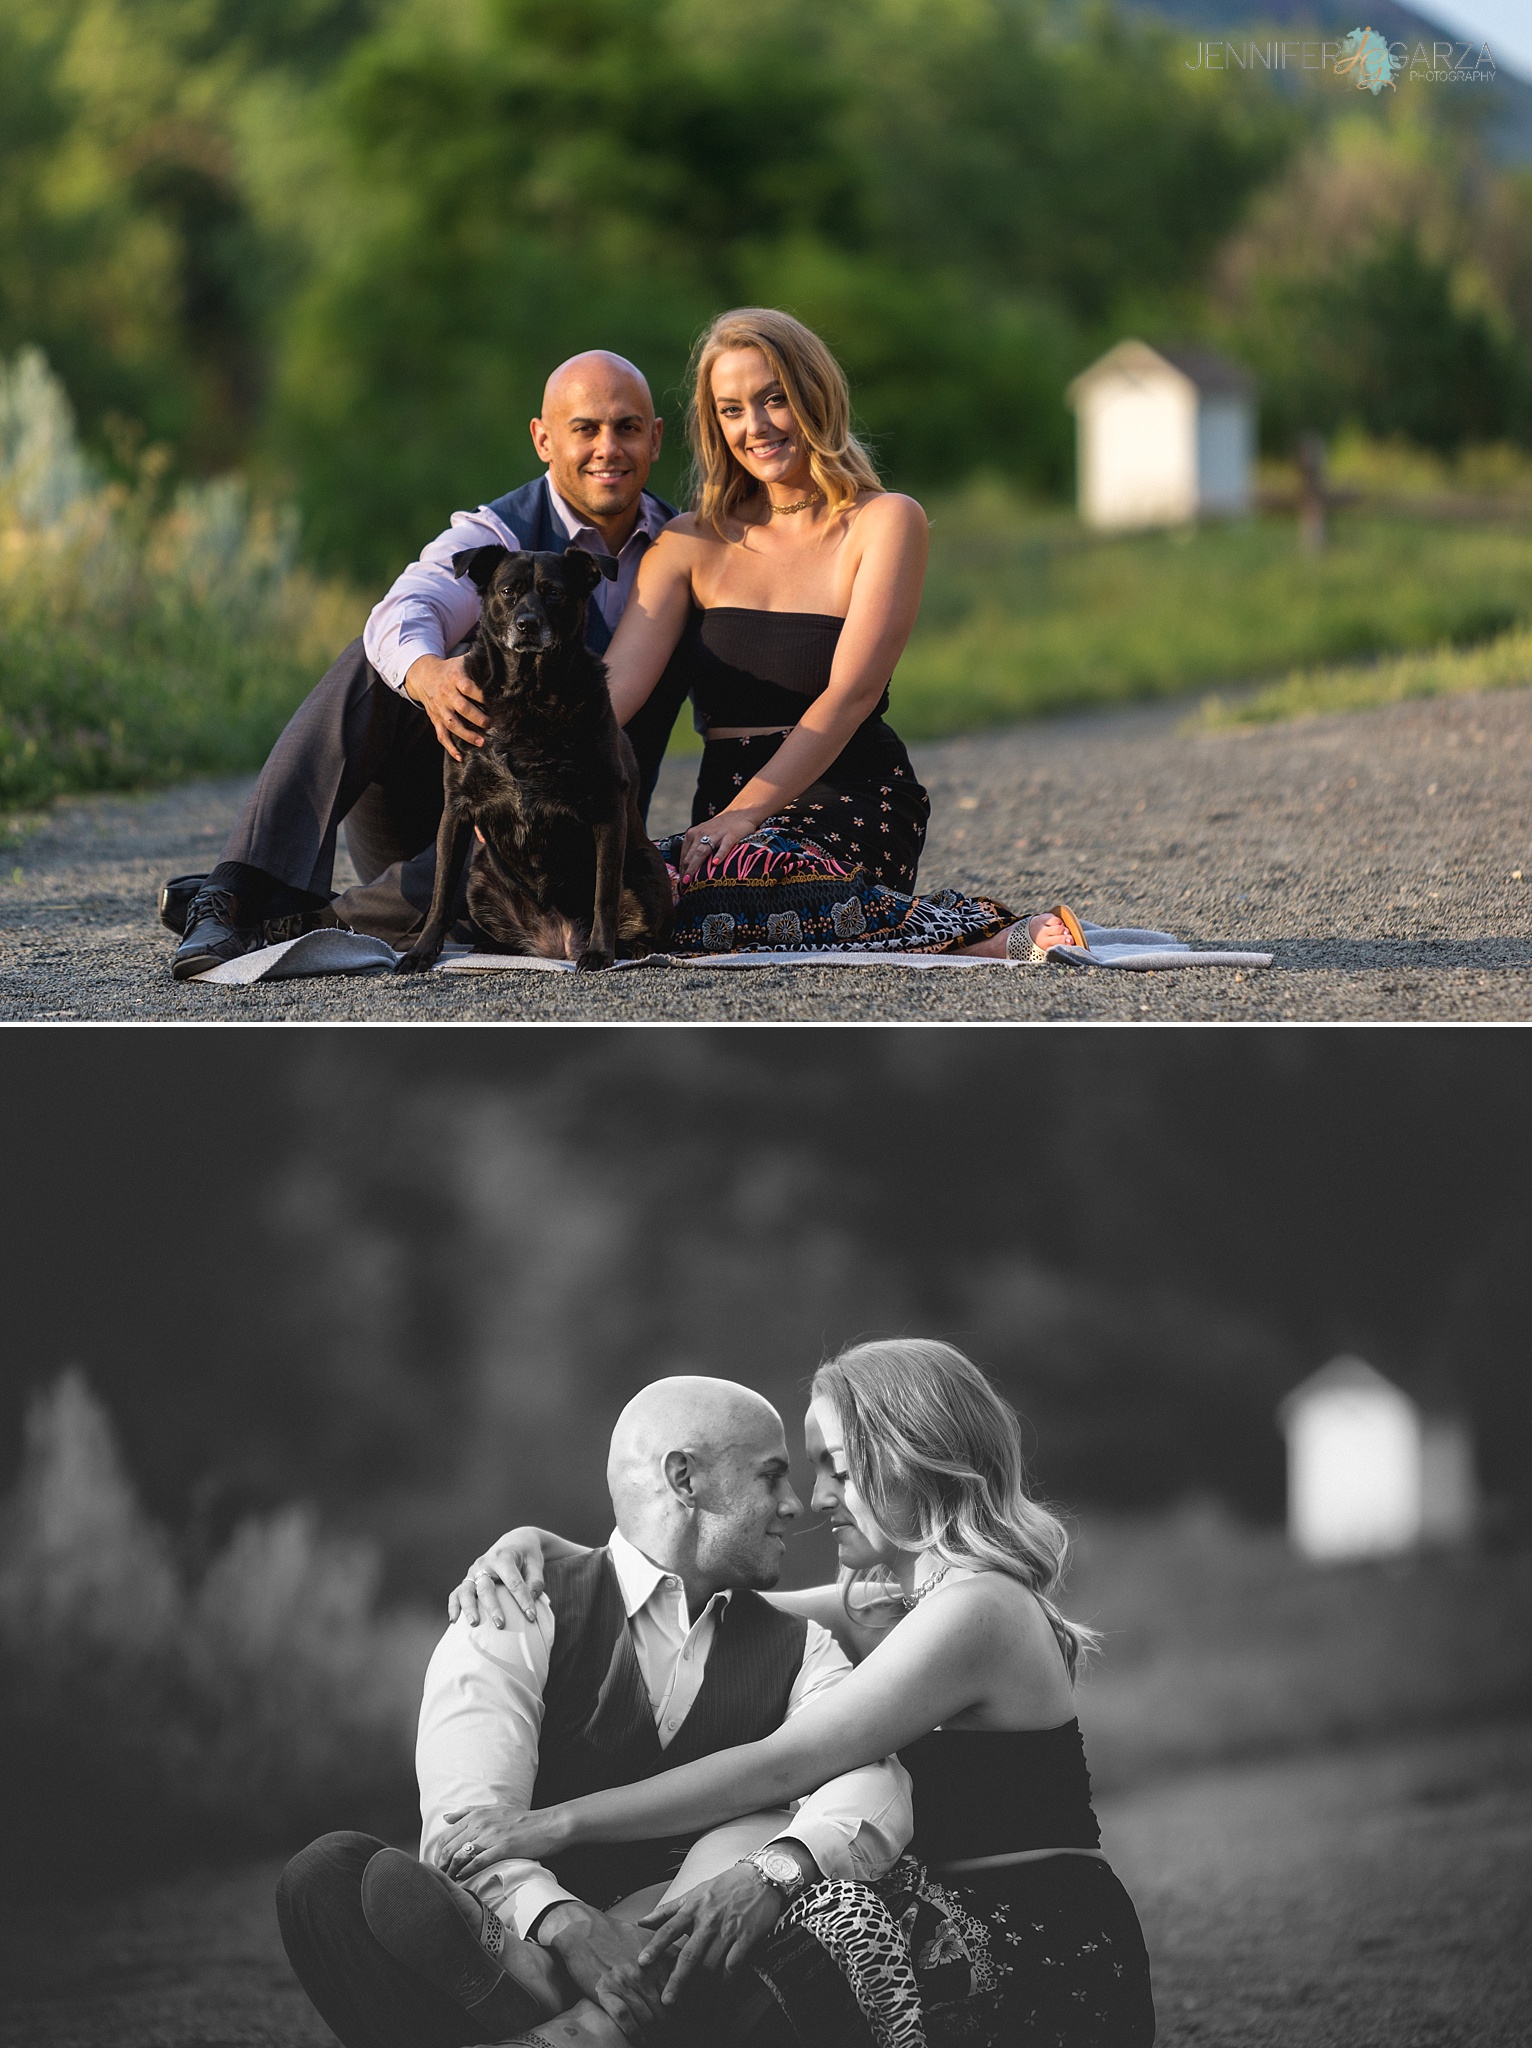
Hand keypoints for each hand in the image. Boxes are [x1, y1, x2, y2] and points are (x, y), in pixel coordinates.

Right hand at [405, 653, 487, 760]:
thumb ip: (478, 661)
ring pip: (452, 724)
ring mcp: (440, 709)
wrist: (423, 675)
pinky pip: (441, 735)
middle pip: (462, 708)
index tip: (496, 702)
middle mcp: (446, 694)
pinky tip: (459, 757)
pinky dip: (450, 747)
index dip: (481, 695)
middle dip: (477, 718)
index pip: (469, 688)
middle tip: (491, 724)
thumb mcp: (461, 661)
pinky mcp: (435, 719)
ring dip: (466, 735)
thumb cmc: (449, 669)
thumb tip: (499, 656)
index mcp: (454, 678)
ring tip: (481, 743)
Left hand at [439, 1802, 571, 1879]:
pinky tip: (463, 1879)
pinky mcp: (503, 1847)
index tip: (439, 1866)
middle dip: (441, 1865)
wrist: (548, 1825)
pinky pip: (478, 1862)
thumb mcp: (494, 1810)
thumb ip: (468, 1813)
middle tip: (441, 1879)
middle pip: (449, 1847)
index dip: (438, 1854)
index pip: (446, 1836)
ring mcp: (492, 1836)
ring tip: (449, 1882)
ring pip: (460, 1856)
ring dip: (451, 1872)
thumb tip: (446, 1817)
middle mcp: (481, 1823)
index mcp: (477, 1815)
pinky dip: (467, 1873)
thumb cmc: (521, 1819)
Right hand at [448, 1528, 546, 1625]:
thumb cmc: (527, 1555)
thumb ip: (535, 1581)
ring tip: (474, 1623)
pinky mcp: (468, 1579)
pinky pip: (456, 1593)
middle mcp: (485, 1563)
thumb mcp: (536, 1563)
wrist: (515, 1541)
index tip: (531, 1616)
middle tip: (500, 1624)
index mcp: (504, 1557)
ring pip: (467, 1590)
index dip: (523, 1600)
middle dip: (492, 1607)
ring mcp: (474, 1571)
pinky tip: (454, 1620)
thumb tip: (531, 1600)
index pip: (513, 1581)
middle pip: (486, 1587)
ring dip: (469, 1607)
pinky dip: (454, 1605)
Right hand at [538, 1901, 669, 2041]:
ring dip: (649, 2031)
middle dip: (663, 2023)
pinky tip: (637, 2039)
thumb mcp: (646, 1938)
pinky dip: (633, 2033)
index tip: (674, 2014)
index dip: (676, 2008)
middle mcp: (643, 1971)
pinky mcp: (605, 1990)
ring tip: (649, 2035)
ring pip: (646, 2017)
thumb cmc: (613, 1933)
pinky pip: (625, 2018)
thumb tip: (679, 1966)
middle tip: (661, 2028)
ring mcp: (624, 1982)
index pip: (676, 1992)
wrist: (583, 1929)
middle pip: (663, 2009)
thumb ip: (665, 1952)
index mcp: (656, 1959)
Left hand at [636, 1863, 784, 2004]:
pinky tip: (719, 1989)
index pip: (669, 1928)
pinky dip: (725, 1980)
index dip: (655, 1946)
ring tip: (693, 2000)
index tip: (642, 1962)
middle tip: (667, 2000)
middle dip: (677, 1979)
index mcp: (693, 1907)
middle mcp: (708, 1919)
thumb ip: (669, 1910)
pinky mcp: (746, 1937)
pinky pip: (732, 1965)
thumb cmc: (724, 1886)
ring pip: (710, 1965)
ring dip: (701, 1985)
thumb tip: (642, 1922)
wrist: (761, 1878)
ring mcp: (728, 1929)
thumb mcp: (695, 1892)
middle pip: (689, 1954)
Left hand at [678, 809, 757, 880]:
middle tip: (684, 889)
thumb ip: (696, 850)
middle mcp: (701, 834)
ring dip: (695, 867)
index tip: (682, 886)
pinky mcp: (730, 835)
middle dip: (686, 873)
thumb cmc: (721, 829)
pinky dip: (719, 855)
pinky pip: (724, 846)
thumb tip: (688, 871)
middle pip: (690, 856)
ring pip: (702, 852)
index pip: (684, 857)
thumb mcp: (705, 836)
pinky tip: (715, 864)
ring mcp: (715, 834)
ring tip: (692, 880)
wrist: (740, 814)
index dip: (682, 872)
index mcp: (692, 835)